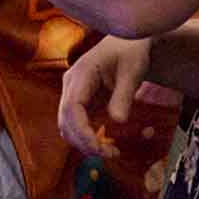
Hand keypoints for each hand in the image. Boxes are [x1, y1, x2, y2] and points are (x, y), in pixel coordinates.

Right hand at [57, 35, 153, 157]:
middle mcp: (71, 84)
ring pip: (68, 126)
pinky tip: (106, 145)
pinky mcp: (80, 102)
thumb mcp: (132, 72)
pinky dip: (88, 138)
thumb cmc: (131, 52)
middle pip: (65, 120)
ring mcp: (73, 93)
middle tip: (110, 154)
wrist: (129, 44)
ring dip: (85, 143)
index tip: (98, 148)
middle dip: (84, 142)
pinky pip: (77, 124)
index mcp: (81, 73)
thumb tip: (118, 121)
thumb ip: (124, 96)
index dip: (81, 131)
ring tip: (111, 151)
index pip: (72, 108)